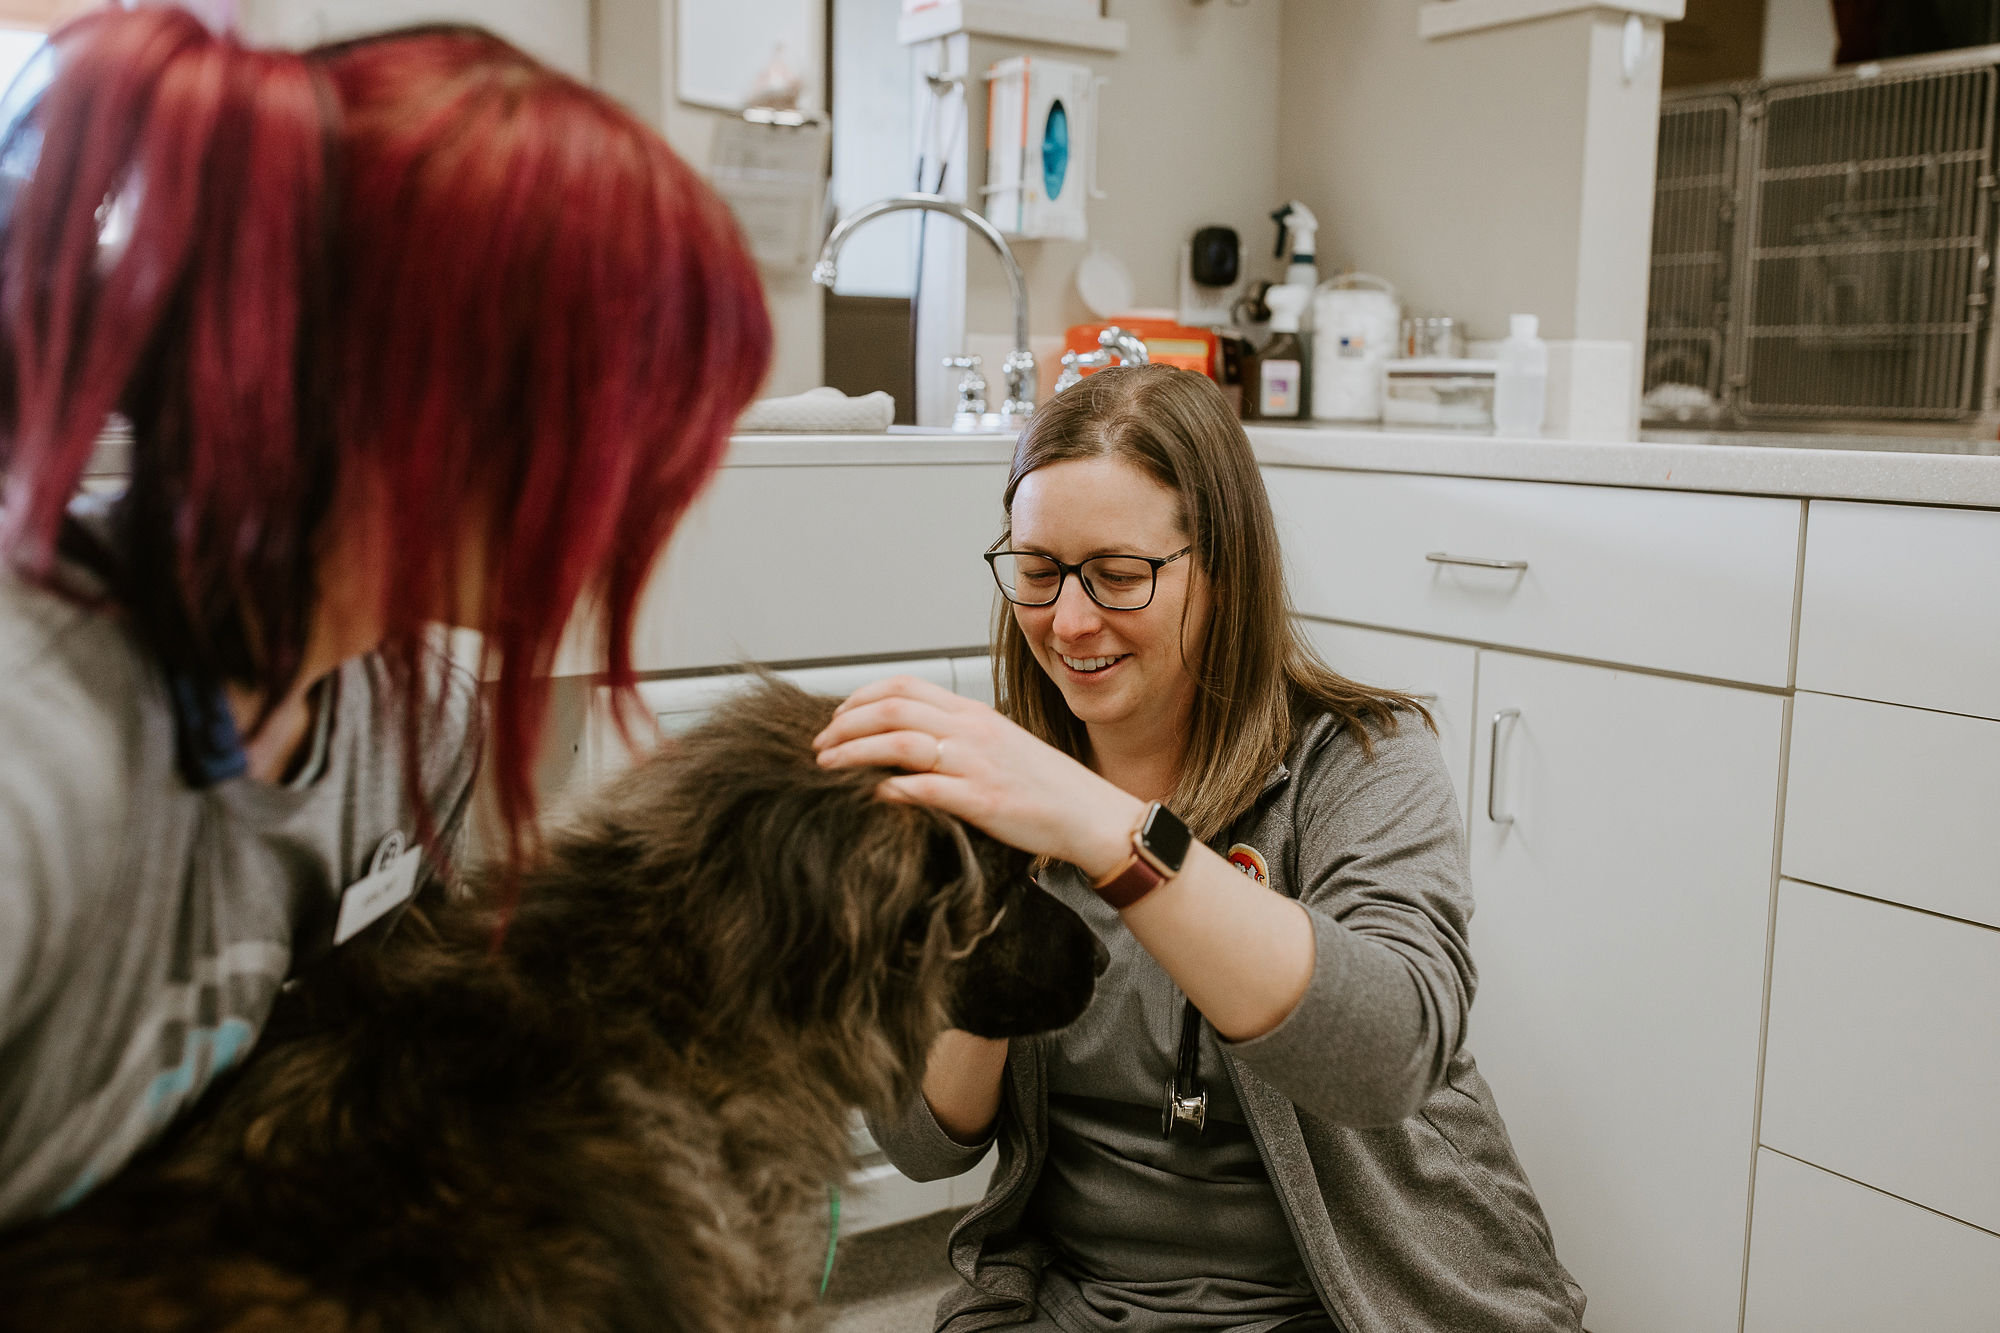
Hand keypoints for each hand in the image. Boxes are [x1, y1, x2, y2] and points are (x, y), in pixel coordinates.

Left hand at [812, 675, 1141, 877]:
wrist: (1089, 814)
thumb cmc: (1043, 786)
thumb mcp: (996, 745)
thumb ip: (954, 737)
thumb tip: (904, 742)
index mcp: (973, 713)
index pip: (904, 687)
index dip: (861, 697)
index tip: (836, 718)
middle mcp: (971, 730)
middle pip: (892, 709)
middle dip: (844, 725)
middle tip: (819, 745)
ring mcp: (976, 763)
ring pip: (899, 742)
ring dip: (854, 753)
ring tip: (827, 767)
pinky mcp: (981, 799)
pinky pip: (924, 788)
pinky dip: (890, 789)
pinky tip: (871, 795)